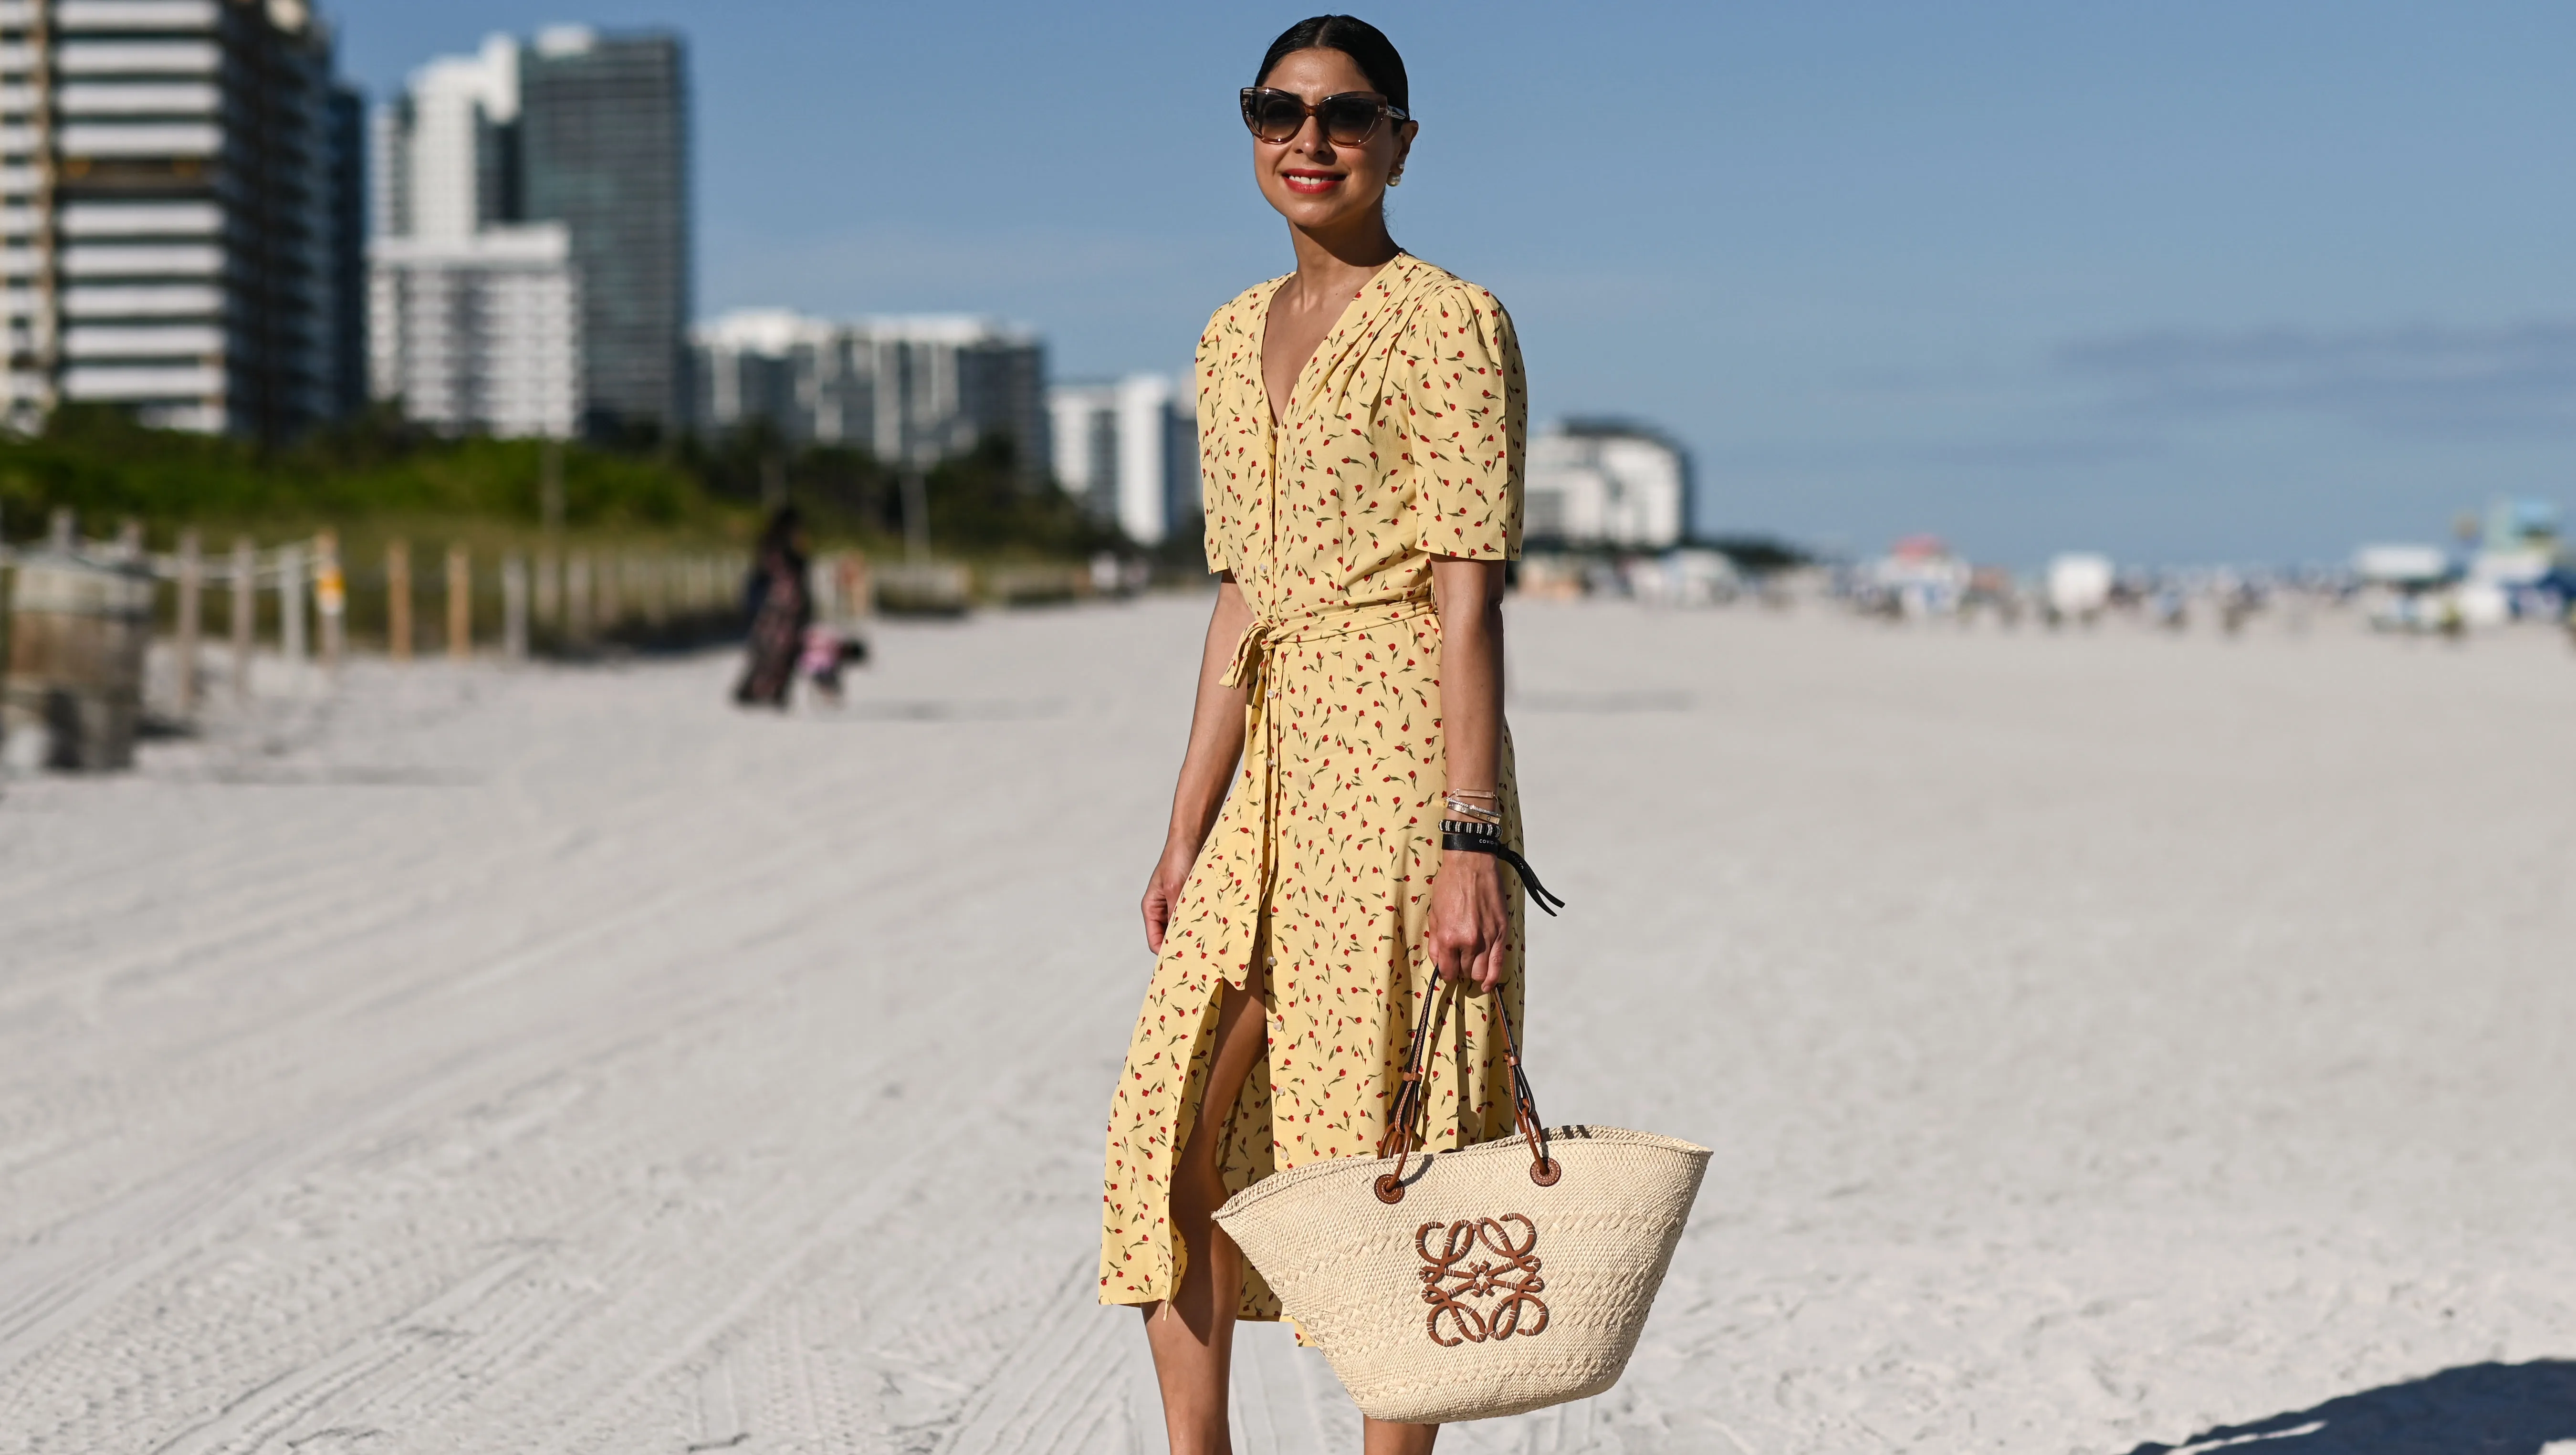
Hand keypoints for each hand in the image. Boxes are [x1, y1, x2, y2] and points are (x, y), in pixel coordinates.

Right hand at [1141, 836, 1201, 954]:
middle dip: (1182, 946)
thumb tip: (1181, 939)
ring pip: (1183, 928)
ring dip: (1194, 935)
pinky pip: (1195, 918)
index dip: (1167, 953)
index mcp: (1151, 908)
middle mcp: (1163, 909)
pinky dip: (1202, 924)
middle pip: (1169, 937)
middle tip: (1199, 958)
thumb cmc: (1178, 858)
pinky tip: (1213, 929)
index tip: (1184, 963)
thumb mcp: (1175, 888)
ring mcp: (1177, 905)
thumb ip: (1176, 914)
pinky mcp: (1192, 900)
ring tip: (1208, 945)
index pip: (1155, 941)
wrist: (1192, 836)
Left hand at [1425, 851, 1508, 988]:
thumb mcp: (1434, 914)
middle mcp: (1470, 942)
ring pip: (1482, 972)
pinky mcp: (1501, 932)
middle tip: (1458, 961)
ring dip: (1475, 973)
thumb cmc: (1449, 885)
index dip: (1446, 973)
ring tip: (1471, 966)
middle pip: (1465, 972)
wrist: (1471, 864)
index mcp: (1450, 938)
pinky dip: (1493, 977)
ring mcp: (1488, 939)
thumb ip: (1436, 942)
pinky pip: (1499, 964)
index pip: (1447, 971)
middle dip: (1460, 970)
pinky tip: (1487, 984)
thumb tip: (1438, 963)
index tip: (1446, 969)